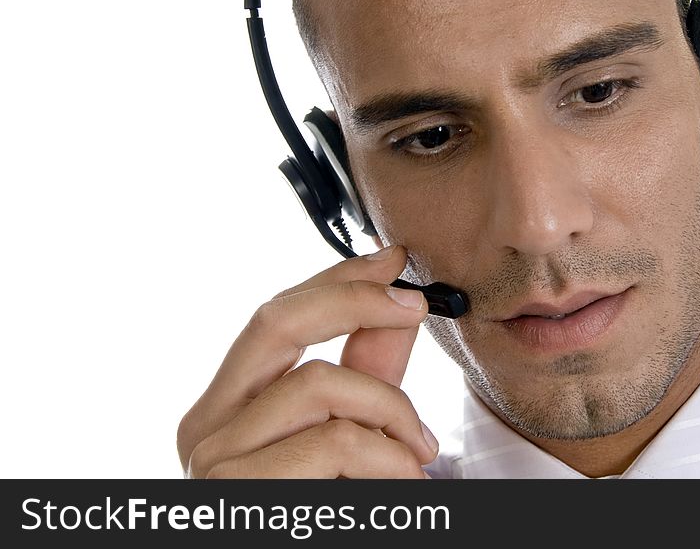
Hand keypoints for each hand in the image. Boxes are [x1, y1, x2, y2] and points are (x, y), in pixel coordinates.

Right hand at [176, 245, 437, 477]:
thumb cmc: (331, 511)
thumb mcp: (355, 431)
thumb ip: (369, 371)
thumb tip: (397, 299)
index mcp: (227, 407)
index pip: (274, 316)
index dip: (336, 279)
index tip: (392, 259)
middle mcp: (206, 427)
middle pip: (274, 320)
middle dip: (353, 298)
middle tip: (415, 304)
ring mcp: (215, 463)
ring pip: (317, 384)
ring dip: (391, 411)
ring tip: (420, 450)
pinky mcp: (242, 497)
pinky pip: (331, 442)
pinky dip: (385, 454)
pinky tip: (403, 482)